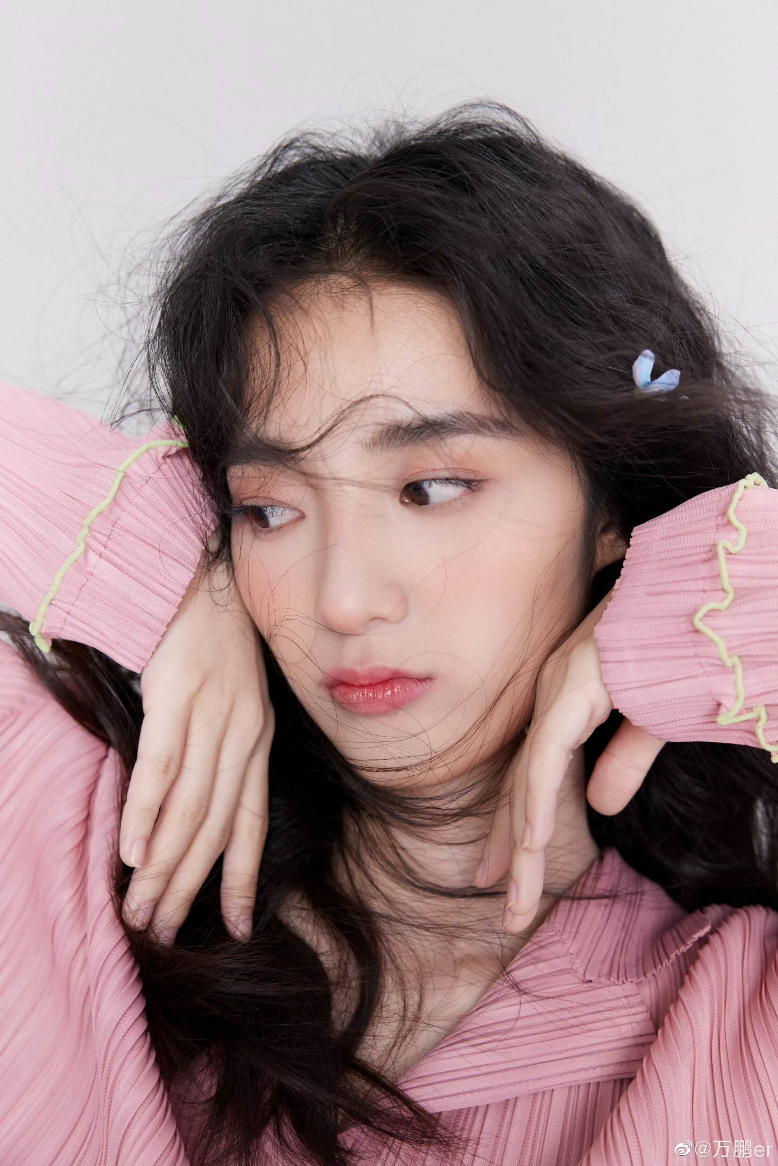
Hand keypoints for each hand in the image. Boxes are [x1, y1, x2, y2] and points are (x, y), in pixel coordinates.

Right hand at [119, 549, 272, 944]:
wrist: (207, 579)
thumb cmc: (218, 647)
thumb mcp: (238, 705)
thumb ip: (224, 756)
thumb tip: (194, 816)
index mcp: (259, 742)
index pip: (252, 823)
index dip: (244, 878)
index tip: (238, 928)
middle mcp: (243, 735)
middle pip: (215, 827)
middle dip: (189, 886)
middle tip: (162, 932)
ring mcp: (212, 715)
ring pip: (190, 806)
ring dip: (164, 865)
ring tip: (141, 908)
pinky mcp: (177, 693)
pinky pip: (162, 763)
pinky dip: (148, 810)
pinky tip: (133, 848)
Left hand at [474, 588, 665, 931]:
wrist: (689, 597)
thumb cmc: (673, 647)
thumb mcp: (651, 720)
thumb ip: (625, 760)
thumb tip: (601, 805)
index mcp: (563, 706)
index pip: (529, 781)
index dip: (514, 830)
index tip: (500, 875)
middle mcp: (549, 701)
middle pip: (520, 790)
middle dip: (510, 854)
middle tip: (501, 908)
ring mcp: (557, 693)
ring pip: (528, 784)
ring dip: (521, 847)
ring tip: (512, 901)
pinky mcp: (572, 689)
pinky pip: (549, 756)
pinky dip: (537, 801)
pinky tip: (530, 843)